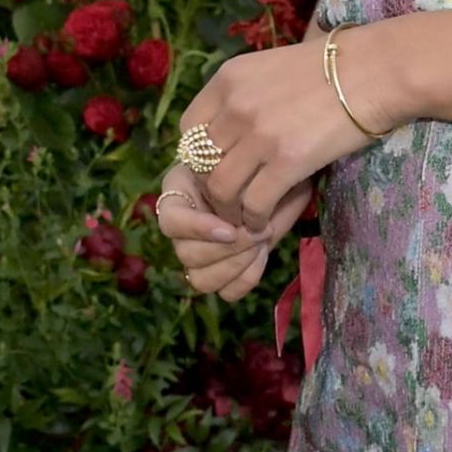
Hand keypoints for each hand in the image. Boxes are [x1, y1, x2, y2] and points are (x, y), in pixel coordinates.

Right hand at [155, 165, 315, 302]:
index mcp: (179, 193)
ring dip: (236, 265)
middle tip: (260, 231)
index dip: (198, 230)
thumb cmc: (258, 159)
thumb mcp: (244, 161)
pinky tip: (262, 255)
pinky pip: (226, 292)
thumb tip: (236, 217)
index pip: (171, 221)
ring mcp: (199, 253)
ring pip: (201, 280)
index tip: (230, 229)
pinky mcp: (221, 273)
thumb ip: (233, 185)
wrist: (280, 173)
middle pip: (187, 256)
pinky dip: (247, 278)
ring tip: (261, 242)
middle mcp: (184, 228)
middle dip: (227, 249)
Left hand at [175, 27, 400, 236]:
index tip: (218, 168)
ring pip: (221, 189)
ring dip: (230, 210)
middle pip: (201, 163)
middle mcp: (236, 105)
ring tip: (246, 217)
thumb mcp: (272, 69)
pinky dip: (255, 220)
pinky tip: (266, 221)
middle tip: (231, 201)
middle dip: (213, 190)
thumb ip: (244, 96)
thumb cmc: (330, 68)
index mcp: (228, 78)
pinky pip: (254, 204)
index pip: (188, 129)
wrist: (374, 71)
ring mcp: (260, 133)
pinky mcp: (287, 161)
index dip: (198, 157)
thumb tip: (226, 131)